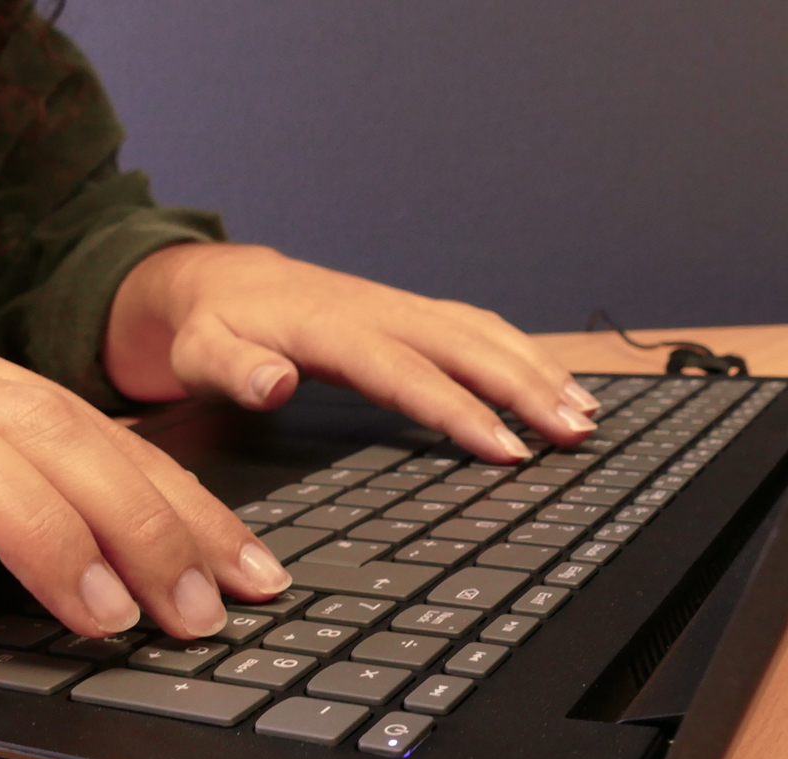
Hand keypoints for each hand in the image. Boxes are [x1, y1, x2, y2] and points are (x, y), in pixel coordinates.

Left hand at [106, 243, 599, 461]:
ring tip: (585, 414)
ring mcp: (398, 307)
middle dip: (525, 390)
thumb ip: (234, 370)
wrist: (220, 281)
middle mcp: (377, 311)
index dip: (460, 411)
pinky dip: (520, 351)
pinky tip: (552, 379)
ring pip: (481, 333)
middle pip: (464, 348)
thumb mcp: (203, 353)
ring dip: (535, 370)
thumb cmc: (212, 329)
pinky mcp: (408, 312)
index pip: (407, 374)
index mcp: (330, 328)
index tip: (506, 448)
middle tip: (575, 434)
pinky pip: (474, 326)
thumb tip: (274, 384)